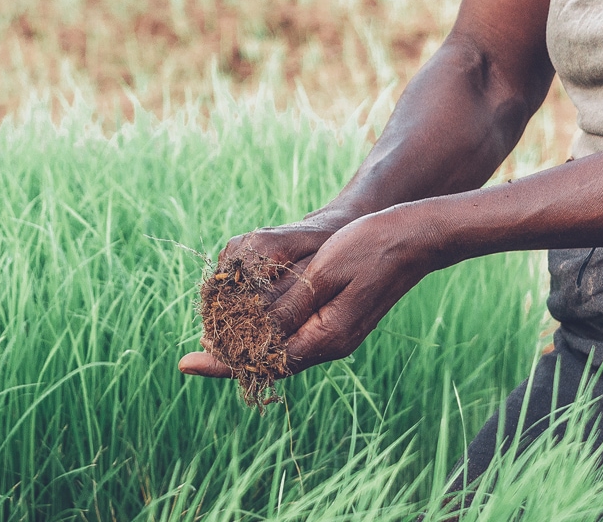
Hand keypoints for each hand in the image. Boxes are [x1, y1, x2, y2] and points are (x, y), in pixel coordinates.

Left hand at [180, 208, 435, 378]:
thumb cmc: (372, 245)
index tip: (186, 363)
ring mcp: (338, 335)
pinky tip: (257, 318)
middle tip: (195, 347)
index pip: (264, 361)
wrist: (416, 238)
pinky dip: (274, 330)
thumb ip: (289, 305)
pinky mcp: (342, 323)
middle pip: (272, 361)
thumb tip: (254, 334)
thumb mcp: (324, 272)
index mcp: (326, 336)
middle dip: (234, 356)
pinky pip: (298, 335)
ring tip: (217, 334)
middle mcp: (331, 344)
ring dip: (252, 343)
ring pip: (284, 349)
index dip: (223, 362)